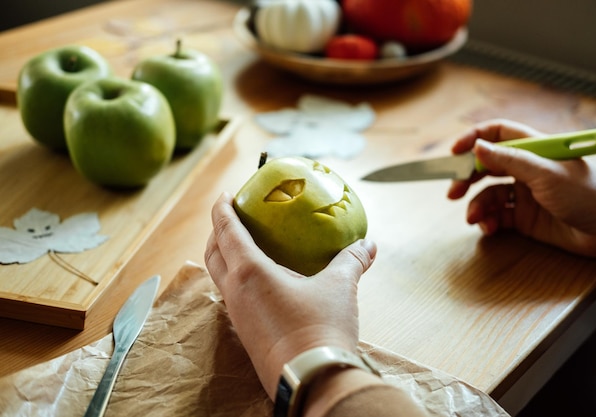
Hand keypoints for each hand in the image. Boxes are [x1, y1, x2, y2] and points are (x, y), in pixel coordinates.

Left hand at [204, 192, 376, 397]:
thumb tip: (368, 245)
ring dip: (224, 258)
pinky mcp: (246, 334)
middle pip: (213, 254)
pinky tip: (262, 283)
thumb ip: (351, 261)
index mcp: (250, 273)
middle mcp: (235, 293)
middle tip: (230, 218)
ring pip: (220, 278)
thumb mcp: (339, 288)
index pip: (226, 232)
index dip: (222, 210)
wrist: (312, 380)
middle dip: (217, 232)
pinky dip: (238, 280)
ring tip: (242, 247)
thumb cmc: (321, 329)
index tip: (224, 195)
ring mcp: (238, 316)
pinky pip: (233, 297)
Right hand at [447, 119, 595, 260]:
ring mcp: (526, 194)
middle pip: (487, 166)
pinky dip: (488, 221)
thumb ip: (509, 160)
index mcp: (535, 149)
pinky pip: (497, 216)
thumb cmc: (590, 196)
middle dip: (467, 178)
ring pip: (489, 194)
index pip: (498, 134)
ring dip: (477, 206)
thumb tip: (477, 148)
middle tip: (453, 192)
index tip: (454, 152)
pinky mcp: (525, 218)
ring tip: (475, 219)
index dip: (474, 139)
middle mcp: (528, 169)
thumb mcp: (547, 174)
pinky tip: (489, 228)